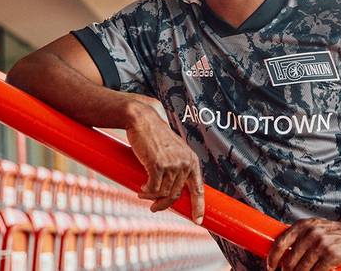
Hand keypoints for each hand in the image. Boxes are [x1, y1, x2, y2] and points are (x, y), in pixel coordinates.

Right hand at [124, 100, 204, 223]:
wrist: (143, 120)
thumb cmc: (156, 136)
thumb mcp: (173, 150)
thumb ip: (177, 166)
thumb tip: (173, 189)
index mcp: (192, 160)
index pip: (199, 189)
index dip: (199, 206)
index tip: (198, 220)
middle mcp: (185, 163)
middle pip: (176, 194)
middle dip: (164, 204)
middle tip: (154, 207)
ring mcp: (172, 164)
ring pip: (163, 192)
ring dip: (152, 197)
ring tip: (143, 193)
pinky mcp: (157, 164)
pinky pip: (153, 188)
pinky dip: (146, 192)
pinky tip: (141, 189)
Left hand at [267, 217, 340, 270]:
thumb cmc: (331, 232)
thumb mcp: (312, 227)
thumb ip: (298, 236)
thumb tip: (280, 253)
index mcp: (303, 226)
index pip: (280, 243)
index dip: (272, 258)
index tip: (270, 266)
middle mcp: (310, 234)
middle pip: (289, 260)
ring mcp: (321, 246)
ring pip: (301, 269)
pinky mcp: (331, 257)